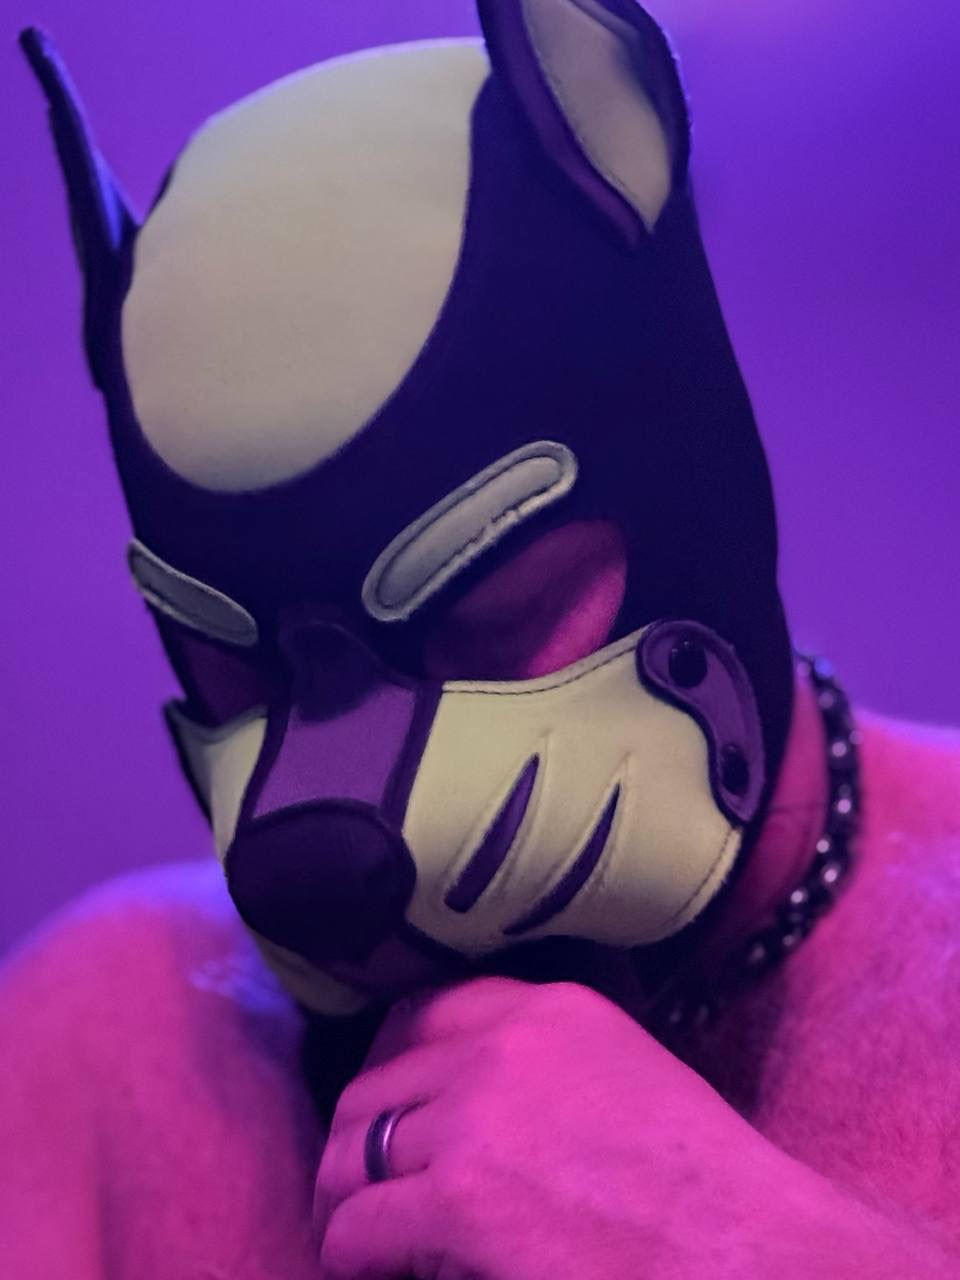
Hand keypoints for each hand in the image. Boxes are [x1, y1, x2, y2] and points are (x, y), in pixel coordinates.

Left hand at [314, 977, 828, 1278]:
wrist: (752, 1255)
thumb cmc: (708, 1191)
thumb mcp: (627, 1080)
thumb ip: (542, 1071)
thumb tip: (459, 1113)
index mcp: (551, 1009)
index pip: (423, 1012)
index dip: (385, 1066)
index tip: (383, 1113)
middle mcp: (502, 1045)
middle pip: (374, 1083)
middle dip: (357, 1143)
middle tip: (361, 1194)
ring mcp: (475, 1117)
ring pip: (353, 1151)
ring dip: (347, 1201)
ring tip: (360, 1241)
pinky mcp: (459, 1198)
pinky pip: (357, 1227)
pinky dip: (353, 1258)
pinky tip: (378, 1275)